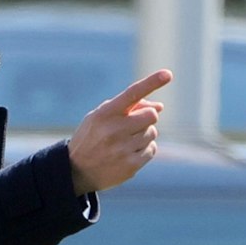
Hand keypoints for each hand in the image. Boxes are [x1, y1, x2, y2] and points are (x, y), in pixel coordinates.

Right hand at [70, 69, 171, 194]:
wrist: (77, 170)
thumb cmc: (93, 137)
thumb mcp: (101, 116)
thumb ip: (127, 107)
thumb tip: (159, 106)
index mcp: (105, 113)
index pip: (132, 93)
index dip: (152, 82)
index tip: (168, 74)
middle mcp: (114, 130)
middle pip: (151, 115)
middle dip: (147, 117)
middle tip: (134, 124)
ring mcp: (123, 148)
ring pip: (152, 132)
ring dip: (145, 134)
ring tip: (126, 141)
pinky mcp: (131, 165)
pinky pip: (152, 149)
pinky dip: (145, 149)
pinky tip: (130, 152)